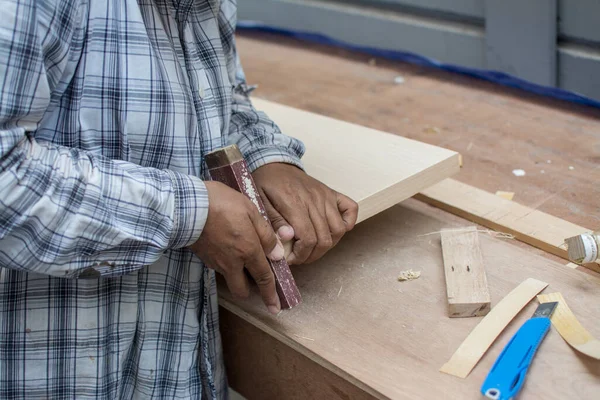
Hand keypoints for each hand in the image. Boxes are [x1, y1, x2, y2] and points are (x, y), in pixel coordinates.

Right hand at [189, 181, 283, 313]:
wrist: (187, 206)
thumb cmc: (222, 203)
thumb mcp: (251, 211)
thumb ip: (265, 234)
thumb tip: (277, 254)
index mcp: (248, 251)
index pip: (263, 278)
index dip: (270, 295)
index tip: (275, 308)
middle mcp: (232, 262)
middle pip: (241, 290)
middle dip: (250, 291)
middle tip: (255, 282)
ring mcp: (215, 262)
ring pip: (229, 278)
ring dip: (237, 275)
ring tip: (239, 255)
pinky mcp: (203, 257)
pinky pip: (218, 267)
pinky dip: (224, 263)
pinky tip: (225, 247)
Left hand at [252, 163, 357, 264]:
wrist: (274, 162)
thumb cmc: (266, 183)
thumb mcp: (260, 203)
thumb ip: (274, 222)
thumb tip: (288, 238)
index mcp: (295, 203)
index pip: (308, 239)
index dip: (301, 255)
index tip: (291, 259)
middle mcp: (314, 199)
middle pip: (324, 238)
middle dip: (312, 255)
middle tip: (299, 257)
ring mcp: (326, 196)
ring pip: (338, 230)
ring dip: (328, 244)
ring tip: (312, 248)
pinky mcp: (332, 193)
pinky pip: (350, 209)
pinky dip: (348, 222)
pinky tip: (332, 230)